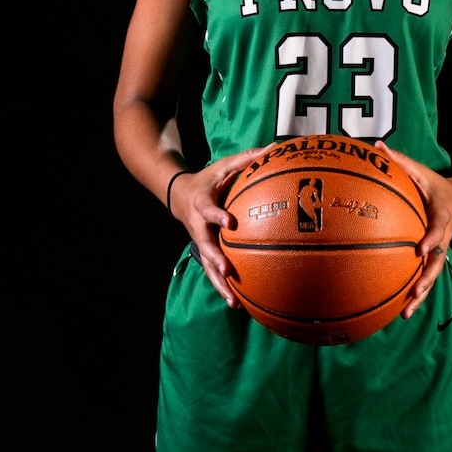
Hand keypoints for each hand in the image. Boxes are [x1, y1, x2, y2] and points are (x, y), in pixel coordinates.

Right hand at [168, 147, 265, 305]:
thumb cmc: (207, 180)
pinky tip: (237, 303)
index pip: (208, 210)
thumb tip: (273, 148)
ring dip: (219, 283)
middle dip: (215, 259)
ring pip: (207, 266)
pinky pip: (212, 272)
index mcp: (202, 204)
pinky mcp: (204, 253)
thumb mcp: (223, 166)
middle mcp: (198, 227)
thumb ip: (246, 159)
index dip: (217, 216)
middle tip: (227, 269)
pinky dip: (223, 287)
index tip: (229, 223)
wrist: (179, 195)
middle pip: (204, 245)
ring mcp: (200, 242)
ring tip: (233, 300)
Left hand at [374, 141, 451, 318]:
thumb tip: (376, 147)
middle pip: (437, 262)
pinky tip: (399, 309)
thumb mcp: (422, 170)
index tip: (420, 250)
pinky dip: (414, 294)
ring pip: (431, 276)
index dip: (432, 240)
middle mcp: (444, 237)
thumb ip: (400, 161)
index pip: (439, 229)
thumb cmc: (435, 183)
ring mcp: (439, 250)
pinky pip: (424, 277)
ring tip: (405, 313)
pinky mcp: (433, 258)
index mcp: (442, 215)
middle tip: (415, 291)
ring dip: (420, 295)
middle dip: (426, 278)